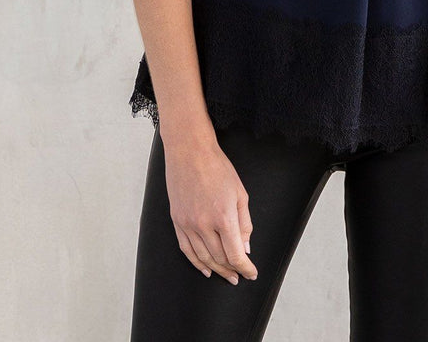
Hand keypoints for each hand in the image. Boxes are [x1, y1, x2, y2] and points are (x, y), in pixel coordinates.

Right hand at [161, 124, 258, 284]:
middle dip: (232, 270)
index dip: (245, 268)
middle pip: (219, 258)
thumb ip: (244, 223)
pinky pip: (186, 250)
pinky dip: (196, 263)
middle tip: (240, 275)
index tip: (251, 273)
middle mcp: (203, 224)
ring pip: (203, 258)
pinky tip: (205, 269)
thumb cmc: (218, 168)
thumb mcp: (240, 193)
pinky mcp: (177, 221)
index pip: (235, 254)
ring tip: (226, 275)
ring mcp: (187, 224)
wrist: (190, 152)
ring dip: (216, 270)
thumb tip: (245, 248)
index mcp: (223, 217)